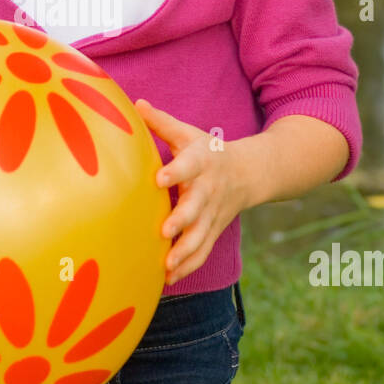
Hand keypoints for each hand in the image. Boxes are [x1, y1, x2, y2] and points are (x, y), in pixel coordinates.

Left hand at [135, 98, 254, 285]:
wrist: (249, 173)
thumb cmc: (208, 151)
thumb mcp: (189, 133)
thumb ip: (161, 123)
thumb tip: (134, 103)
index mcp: (201, 162)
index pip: (190, 165)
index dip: (176, 172)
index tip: (159, 179)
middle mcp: (208, 191)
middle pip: (197, 207)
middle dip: (182, 220)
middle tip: (165, 231)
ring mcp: (212, 215)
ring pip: (201, 236)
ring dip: (185, 252)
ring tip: (166, 266)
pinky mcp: (212, 231)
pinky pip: (202, 252)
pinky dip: (188, 266)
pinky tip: (168, 280)